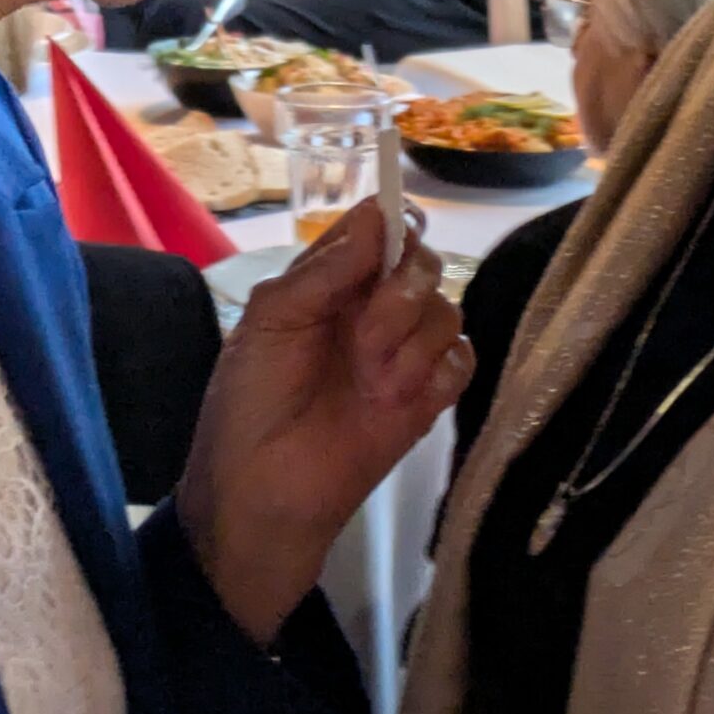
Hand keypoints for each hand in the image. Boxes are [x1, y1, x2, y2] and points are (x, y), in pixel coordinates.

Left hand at [174, 202, 470, 643]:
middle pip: (425, 263)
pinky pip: (463, 360)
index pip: (381, 229)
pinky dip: (438, 371)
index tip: (390, 241)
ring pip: (448, 311)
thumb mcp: (269, 322)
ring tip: (372, 380)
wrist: (263, 497)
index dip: (394, 225)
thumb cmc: (250, 404)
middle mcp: (372, 311)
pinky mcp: (428, 399)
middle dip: (402, 292)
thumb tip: (377, 215)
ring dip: (412, 340)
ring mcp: (403, 355)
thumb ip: (324, 268)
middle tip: (365, 334)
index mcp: (330, 285)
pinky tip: (401, 396)